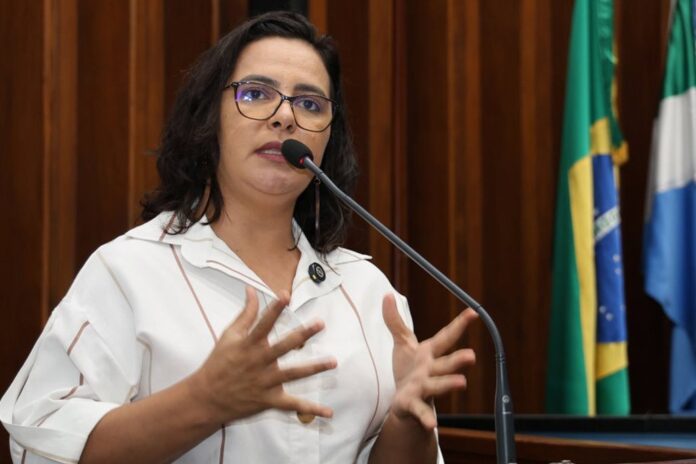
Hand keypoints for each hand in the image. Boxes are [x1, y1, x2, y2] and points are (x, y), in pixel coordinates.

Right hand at [190, 286, 335, 423]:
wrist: (206, 397)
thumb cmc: (219, 362)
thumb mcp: (229, 336)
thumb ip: (245, 313)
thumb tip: (251, 289)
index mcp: (249, 344)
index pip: (263, 323)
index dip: (274, 308)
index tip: (286, 294)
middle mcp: (259, 362)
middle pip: (283, 346)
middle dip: (302, 334)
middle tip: (320, 323)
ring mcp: (265, 382)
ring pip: (293, 374)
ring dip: (314, 368)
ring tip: (333, 361)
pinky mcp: (268, 400)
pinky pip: (293, 405)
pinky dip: (311, 409)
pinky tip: (329, 413)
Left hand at [383, 294, 476, 429]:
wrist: (404, 402)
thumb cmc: (408, 369)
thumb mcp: (401, 342)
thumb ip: (395, 320)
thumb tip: (386, 295)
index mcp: (429, 353)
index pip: (446, 337)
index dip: (459, 324)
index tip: (474, 312)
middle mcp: (430, 371)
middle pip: (445, 364)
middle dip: (458, 360)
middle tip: (471, 355)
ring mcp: (423, 388)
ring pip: (437, 385)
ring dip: (448, 384)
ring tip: (462, 383)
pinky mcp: (412, 404)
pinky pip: (420, 411)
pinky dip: (426, 418)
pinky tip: (432, 425)